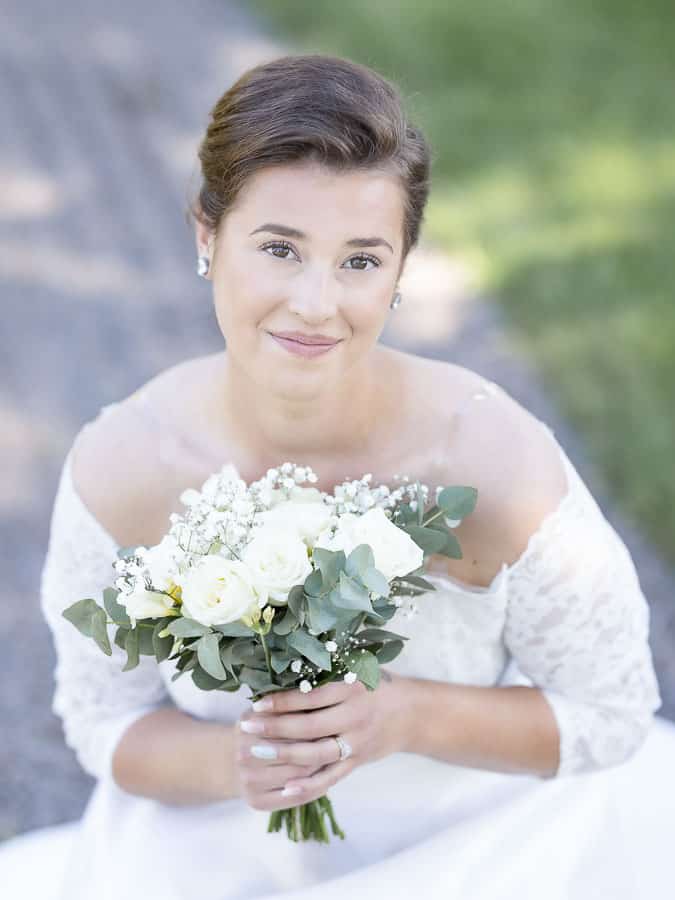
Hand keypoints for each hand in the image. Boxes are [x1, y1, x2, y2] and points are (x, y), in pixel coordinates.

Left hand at [233, 670, 412, 811]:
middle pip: (309, 727)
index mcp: (352, 689)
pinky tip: (285, 787)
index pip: (310, 697)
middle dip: (275, 727)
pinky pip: (330, 778)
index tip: (257, 703)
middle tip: (246, 727)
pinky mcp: (357, 762)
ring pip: (316, 753)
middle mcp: (356, 717)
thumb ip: (325, 669)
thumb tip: (281, 665)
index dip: (282, 701)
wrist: (410, 712)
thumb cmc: (374, 683)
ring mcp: (357, 743)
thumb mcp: (355, 668)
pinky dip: (308, 785)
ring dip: (284, 753)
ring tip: (256, 750)